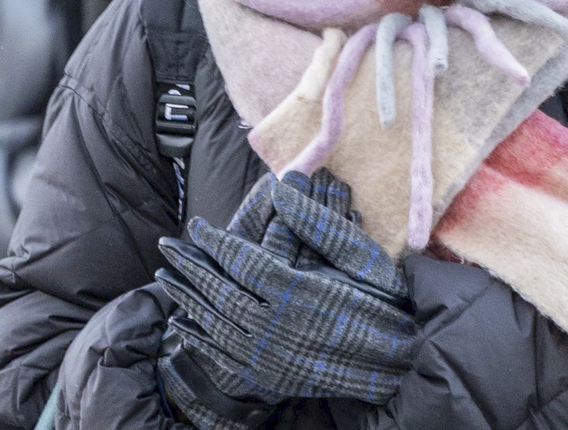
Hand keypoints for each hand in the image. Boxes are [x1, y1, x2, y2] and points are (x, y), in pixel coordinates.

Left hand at [155, 169, 417, 420]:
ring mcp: (272, 357)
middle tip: (166, 247)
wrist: (401, 363)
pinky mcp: (272, 377)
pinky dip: (202, 341)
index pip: (242, 262)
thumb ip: (318, 224)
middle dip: (190, 268)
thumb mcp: (362, 257)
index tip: (196, 226)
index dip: (215, 242)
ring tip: (166, 280)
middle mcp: (277, 326)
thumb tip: (281, 191)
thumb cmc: (387, 304)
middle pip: (220, 293)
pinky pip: (226, 357)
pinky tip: (187, 327)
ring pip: (217, 326)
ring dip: (188, 300)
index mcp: (297, 292)